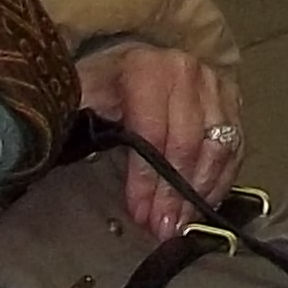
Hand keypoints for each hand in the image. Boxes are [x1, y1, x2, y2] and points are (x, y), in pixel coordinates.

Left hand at [75, 40, 241, 232]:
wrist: (138, 58)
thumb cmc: (106, 84)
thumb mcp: (83, 93)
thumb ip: (74, 117)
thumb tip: (52, 152)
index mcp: (147, 69)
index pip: (152, 133)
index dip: (146, 178)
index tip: (138, 213)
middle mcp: (188, 73)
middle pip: (188, 143)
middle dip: (174, 193)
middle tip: (163, 229)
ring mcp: (216, 87)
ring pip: (218, 148)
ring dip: (200, 193)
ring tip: (181, 225)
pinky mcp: (234, 102)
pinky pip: (236, 149)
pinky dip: (221, 182)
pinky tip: (203, 207)